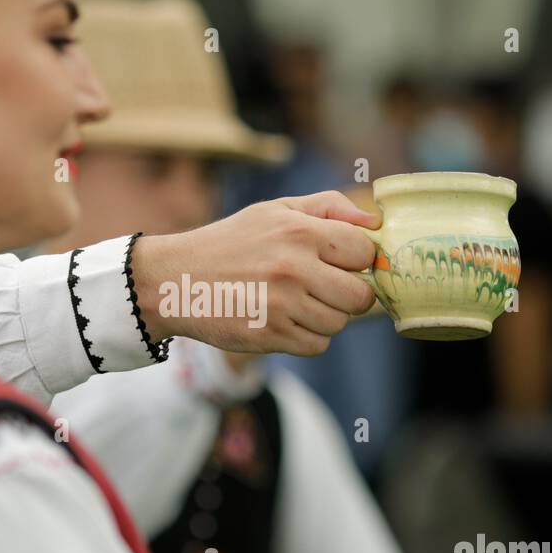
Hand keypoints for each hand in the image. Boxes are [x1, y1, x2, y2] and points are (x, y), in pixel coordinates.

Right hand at [131, 191, 378, 355]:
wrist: (176, 279)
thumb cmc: (231, 242)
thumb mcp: (275, 210)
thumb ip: (328, 207)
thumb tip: (374, 221)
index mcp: (300, 231)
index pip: (365, 253)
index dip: (357, 260)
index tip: (341, 263)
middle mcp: (294, 267)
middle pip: (361, 297)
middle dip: (349, 295)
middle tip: (324, 289)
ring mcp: (282, 305)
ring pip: (339, 324)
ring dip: (325, 318)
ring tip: (296, 303)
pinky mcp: (270, 335)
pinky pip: (317, 346)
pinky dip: (307, 338)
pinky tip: (284, 320)